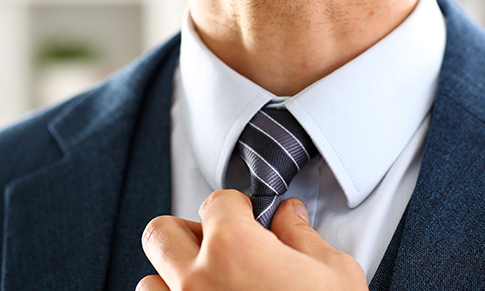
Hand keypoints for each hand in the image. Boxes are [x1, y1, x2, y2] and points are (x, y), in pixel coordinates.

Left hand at [136, 190, 367, 290]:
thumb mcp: (334, 273)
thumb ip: (303, 236)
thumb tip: (291, 216)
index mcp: (234, 249)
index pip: (215, 202)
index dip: (238, 207)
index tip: (250, 219)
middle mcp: (197, 281)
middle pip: (162, 233)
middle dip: (192, 233)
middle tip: (222, 245)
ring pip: (150, 281)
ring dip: (174, 277)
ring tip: (211, 286)